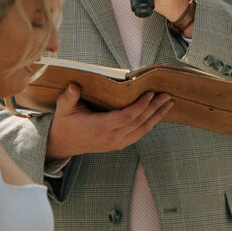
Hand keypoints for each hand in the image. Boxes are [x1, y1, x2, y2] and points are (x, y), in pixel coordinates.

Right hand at [46, 83, 172, 159]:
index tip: (150, 94)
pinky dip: (149, 124)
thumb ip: (69, 97)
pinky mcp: (119, 144)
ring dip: (156, 116)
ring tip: (168, 104)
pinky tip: (157, 115)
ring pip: (142, 130)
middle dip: (154, 108)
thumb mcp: (64, 108)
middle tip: (167, 95)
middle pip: (139, 123)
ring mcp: (117, 143)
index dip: (141, 106)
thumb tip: (74, 86)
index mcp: (100, 127)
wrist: (63, 143)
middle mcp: (111, 137)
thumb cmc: (65, 123)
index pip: (127, 117)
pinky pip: (138, 134)